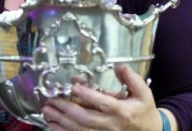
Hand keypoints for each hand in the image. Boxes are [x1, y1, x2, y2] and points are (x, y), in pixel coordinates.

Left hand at [42, 66, 162, 130]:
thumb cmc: (143, 110)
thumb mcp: (143, 93)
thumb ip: (131, 79)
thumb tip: (119, 66)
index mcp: (123, 111)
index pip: (103, 103)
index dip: (88, 96)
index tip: (74, 86)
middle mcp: (112, 125)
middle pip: (87, 119)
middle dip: (67, 109)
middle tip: (52, 100)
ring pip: (80, 130)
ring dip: (62, 121)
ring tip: (47, 111)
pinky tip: (53, 125)